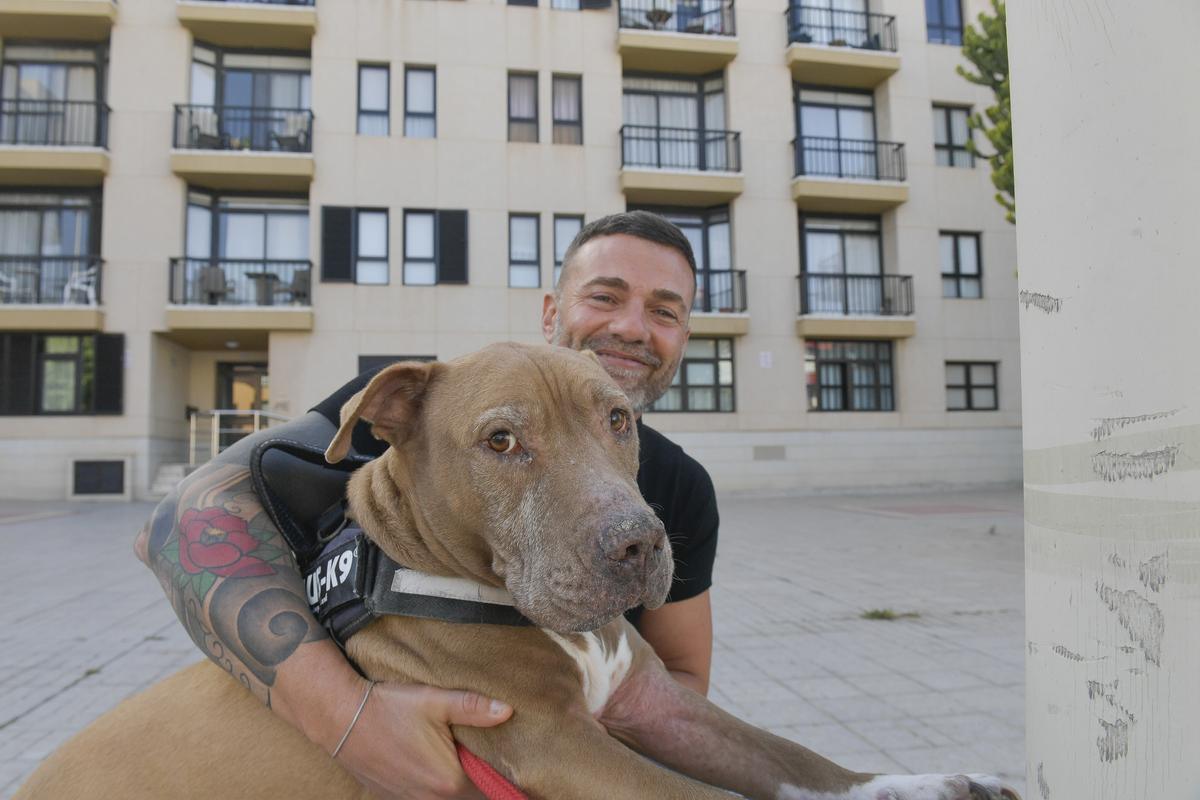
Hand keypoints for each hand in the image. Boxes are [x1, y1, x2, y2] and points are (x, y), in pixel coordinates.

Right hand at [335, 679, 512, 799]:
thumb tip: (507, 711)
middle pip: (468, 792)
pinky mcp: (392, 797)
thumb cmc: (390, 708)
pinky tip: (424, 759)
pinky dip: (429, 783)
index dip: (495, 767)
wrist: (341, 718)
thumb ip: (473, 708)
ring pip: (444, 796)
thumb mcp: (435, 701)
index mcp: (449, 780)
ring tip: (448, 751)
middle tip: (471, 746)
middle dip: (473, 772)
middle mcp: (430, 799)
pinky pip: (422, 796)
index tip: (497, 750)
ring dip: (450, 779)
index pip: (488, 783)